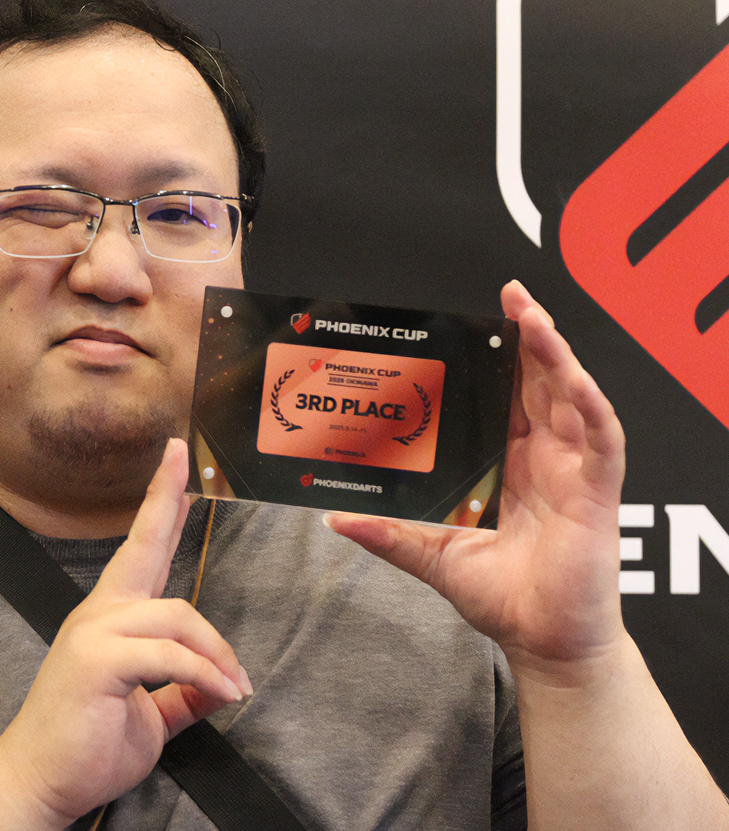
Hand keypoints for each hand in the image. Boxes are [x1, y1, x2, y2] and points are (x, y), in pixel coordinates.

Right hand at [0, 438, 250, 827]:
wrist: (38, 785)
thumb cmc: (86, 749)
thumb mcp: (152, 717)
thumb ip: (182, 694)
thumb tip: (220, 686)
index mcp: (109, 620)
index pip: (140, 550)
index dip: (159, 505)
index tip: (173, 463)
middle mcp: (98, 615)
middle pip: (146, 551)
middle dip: (165, 501)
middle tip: (182, 460)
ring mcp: (93, 633)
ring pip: (176, 614)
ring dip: (216, 652)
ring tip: (236, 687)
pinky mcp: (96, 660)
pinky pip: (167, 655)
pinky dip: (203, 673)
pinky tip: (223, 694)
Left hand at [329, 281, 627, 678]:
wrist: (542, 641)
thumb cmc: (501, 597)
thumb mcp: (434, 554)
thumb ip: (390, 534)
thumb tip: (335, 518)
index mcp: (513, 462)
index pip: (507, 396)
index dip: (500, 356)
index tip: (481, 319)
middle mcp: (546, 457)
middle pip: (540, 383)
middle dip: (528, 336)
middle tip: (510, 295)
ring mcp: (575, 470)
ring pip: (571, 396)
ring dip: (555, 355)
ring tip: (533, 317)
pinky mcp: (598, 491)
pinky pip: (601, 437)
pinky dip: (588, 404)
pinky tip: (571, 378)